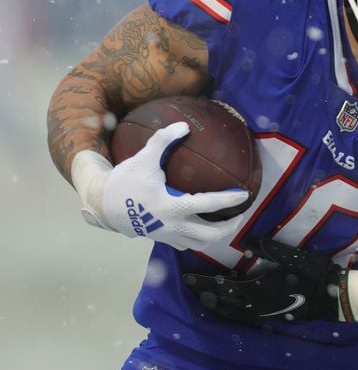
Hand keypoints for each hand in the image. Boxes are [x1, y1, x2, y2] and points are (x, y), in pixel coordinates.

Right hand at [71, 121, 248, 249]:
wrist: (101, 204)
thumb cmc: (124, 180)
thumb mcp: (143, 158)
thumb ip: (163, 140)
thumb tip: (184, 126)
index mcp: (171, 206)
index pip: (207, 204)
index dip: (228, 200)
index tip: (244, 195)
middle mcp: (171, 225)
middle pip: (208, 235)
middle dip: (228, 227)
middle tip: (239, 215)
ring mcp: (166, 235)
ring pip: (198, 244)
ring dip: (215, 236)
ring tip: (226, 224)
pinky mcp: (160, 239)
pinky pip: (185, 244)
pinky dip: (198, 237)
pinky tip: (202, 225)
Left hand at [182, 237, 342, 322]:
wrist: (331, 295)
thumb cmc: (311, 272)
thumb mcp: (291, 255)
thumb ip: (268, 248)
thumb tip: (247, 239)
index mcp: (257, 288)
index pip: (223, 286)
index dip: (204, 283)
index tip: (187, 278)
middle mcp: (255, 303)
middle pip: (223, 301)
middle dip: (206, 294)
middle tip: (191, 288)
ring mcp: (263, 312)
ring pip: (232, 312)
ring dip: (216, 305)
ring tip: (206, 299)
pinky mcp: (271, 315)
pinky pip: (244, 317)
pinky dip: (231, 313)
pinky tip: (230, 308)